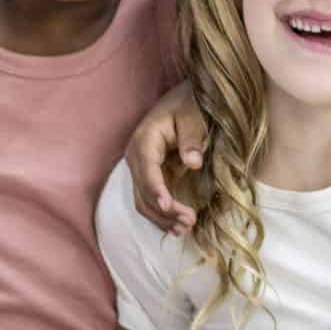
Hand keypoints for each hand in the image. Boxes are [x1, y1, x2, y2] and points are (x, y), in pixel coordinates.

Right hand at [125, 81, 207, 234]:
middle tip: (189, 223)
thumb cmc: (189, 104)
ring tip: (186, 229)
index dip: (156, 190)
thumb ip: (192, 138)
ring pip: (144, 202)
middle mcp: (136, 157)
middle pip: (143, 192)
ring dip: (162, 219)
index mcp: (145, 140)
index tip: (167, 205)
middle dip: (163, 211)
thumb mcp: (193, 115)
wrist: (184, 100)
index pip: (147, 170)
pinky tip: (177, 228)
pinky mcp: (151, 177)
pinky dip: (162, 216)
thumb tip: (193, 163)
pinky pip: (151, 201)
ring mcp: (141, 169)